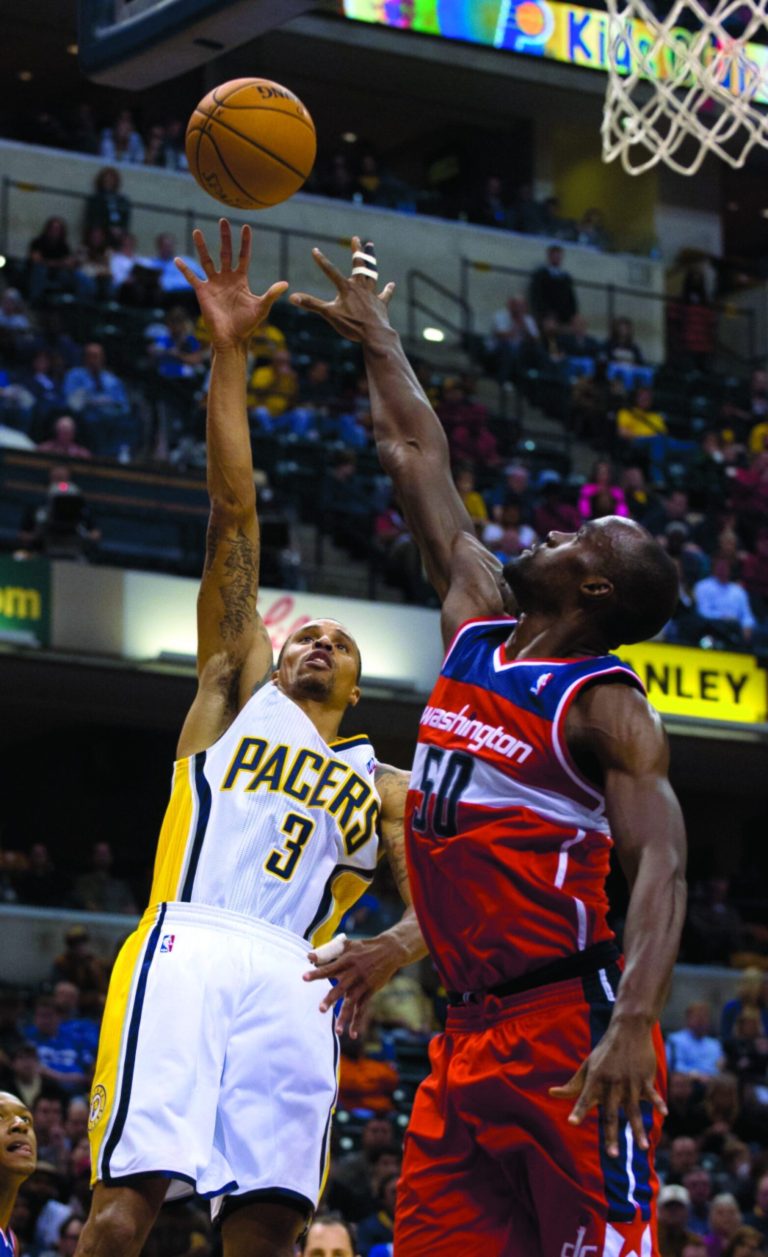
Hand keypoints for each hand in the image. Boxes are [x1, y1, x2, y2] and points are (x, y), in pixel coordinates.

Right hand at [174, 219, 287, 350]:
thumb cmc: (247, 324)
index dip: (244, 243)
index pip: (243, 256)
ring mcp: (213, 284)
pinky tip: (177, 260)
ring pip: (207, 261)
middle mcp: (226, 278)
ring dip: (202, 246)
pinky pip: (192, 278)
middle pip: (225, 253)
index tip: (246, 227)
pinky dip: (185, 270)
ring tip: (197, 231)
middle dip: (225, 237)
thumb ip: (271, 294)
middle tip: (223, 220)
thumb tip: (285, 284)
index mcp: (241, 279)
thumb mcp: (261, 307)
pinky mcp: (203, 292)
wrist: (232, 338)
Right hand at [290, 235, 394, 341]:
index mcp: (346, 288)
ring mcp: (372, 294)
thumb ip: (311, 304)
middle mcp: (360, 287)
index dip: (321, 261)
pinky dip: (388, 290)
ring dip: (371, 261)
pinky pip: (385, 294)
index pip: (331, 271)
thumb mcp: (328, 314)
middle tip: (357, 239)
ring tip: (371, 248)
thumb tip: (292, 297)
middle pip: (359, 265)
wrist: (374, 334)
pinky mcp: (381, 304)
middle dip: (357, 251)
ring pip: (371, 274)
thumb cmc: (351, 324)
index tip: (315, 250)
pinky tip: (391, 284)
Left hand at [304, 934, 402, 1036]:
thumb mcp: (347, 945)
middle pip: (341, 988)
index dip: (317, 973)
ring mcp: (363, 984)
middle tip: (321, 1009)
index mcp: (347, 961)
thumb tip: (308, 956)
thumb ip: (328, 951)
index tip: (304, 978)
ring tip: (337, 1031)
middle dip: (331, 999)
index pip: (329, 968)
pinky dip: (358, 1021)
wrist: (389, 951)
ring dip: (344, 1017)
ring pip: (352, 1003)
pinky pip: (362, 1008)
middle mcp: (354, 974)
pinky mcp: (370, 991)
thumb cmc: (364, 947)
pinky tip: (353, 1034)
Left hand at [549, 1021, 665, 1157]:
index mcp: (595, 1080)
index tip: (572, 1123)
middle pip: (611, 1113)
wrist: (628, 1029)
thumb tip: (551, 1093)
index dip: (578, 1110)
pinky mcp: (644, 1078)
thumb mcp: (587, 1066)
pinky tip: (664, 1114)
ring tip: (642, 1148)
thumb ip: (573, 1085)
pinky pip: (652, 1094)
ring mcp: (629, 1082)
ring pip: (634, 1110)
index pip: (584, 1098)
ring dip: (638, 1130)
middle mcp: (612, 1084)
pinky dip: (658, 1103)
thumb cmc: (605, 1051)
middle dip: (612, 1135)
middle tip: (612, 1155)